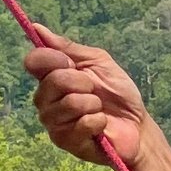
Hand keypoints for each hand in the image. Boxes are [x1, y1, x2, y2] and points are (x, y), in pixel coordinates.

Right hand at [24, 25, 150, 167]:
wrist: (137, 125)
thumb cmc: (117, 93)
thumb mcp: (98, 62)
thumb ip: (68, 48)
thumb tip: (37, 28)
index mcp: (51, 77)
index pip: (34, 61)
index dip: (54, 59)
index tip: (73, 63)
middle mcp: (46, 99)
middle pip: (53, 81)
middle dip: (83, 82)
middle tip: (95, 90)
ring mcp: (53, 122)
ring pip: (68, 103)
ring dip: (92, 103)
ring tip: (99, 108)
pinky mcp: (64, 141)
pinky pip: (80, 124)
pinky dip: (98, 121)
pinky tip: (101, 124)